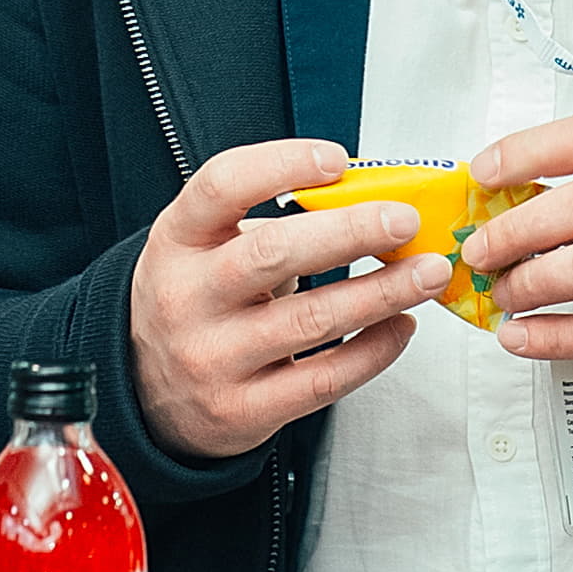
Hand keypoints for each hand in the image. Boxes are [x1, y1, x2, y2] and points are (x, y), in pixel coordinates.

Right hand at [128, 136, 452, 462]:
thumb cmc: (195, 302)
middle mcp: (187, 297)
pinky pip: (324, 380)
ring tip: (426, 274)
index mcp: (177, 241)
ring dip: (382, 292)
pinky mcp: (244, 410)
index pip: (221, 186)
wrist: (146, 393)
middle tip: (404, 220)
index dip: (281, 165)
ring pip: (312, 320)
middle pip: (273, 252)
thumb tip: (365, 201)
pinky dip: (374, 351)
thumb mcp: (201, 249)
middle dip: (351, 231)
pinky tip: (401, 326)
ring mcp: (213, 358)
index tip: (337, 161)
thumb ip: (262, 222)